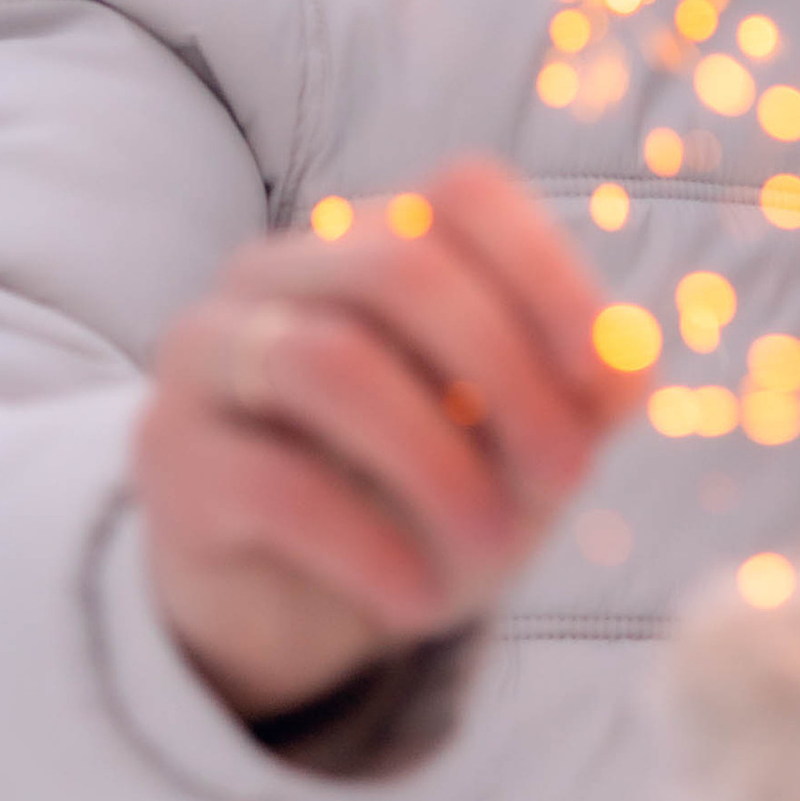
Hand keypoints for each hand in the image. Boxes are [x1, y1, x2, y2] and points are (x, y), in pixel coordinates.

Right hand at [136, 156, 632, 722]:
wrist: (292, 608)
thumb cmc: (421, 498)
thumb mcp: (522, 451)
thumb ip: (580, 398)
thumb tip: (630, 363)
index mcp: (376, 239)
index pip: (464, 192)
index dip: (549, 273)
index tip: (607, 383)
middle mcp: (280, 272)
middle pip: (401, 264)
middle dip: (506, 375)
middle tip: (566, 478)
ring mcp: (210, 355)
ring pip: (329, 362)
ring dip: (438, 465)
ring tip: (490, 547)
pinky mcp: (169, 457)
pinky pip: (274, 482)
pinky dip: (370, 546)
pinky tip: (414, 598)